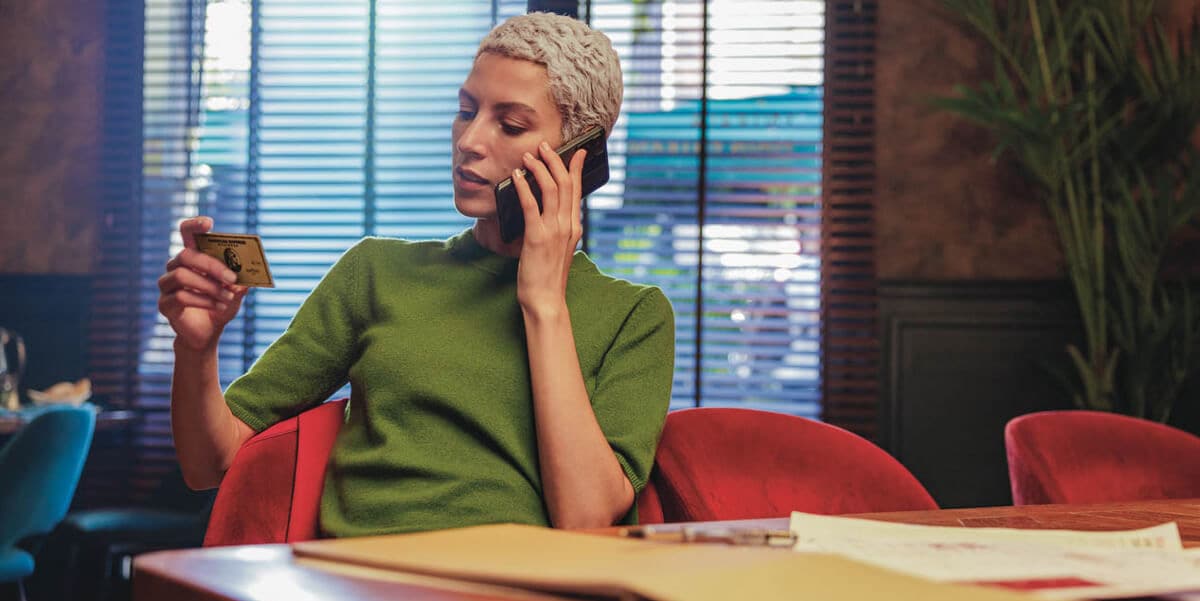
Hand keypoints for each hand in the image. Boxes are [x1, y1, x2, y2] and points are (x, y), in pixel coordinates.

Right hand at [157, 217, 247, 351]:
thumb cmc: (220, 306)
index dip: (194, 225)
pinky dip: (204, 300)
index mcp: (193, 258)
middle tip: (232, 279)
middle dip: (212, 266)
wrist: (208, 334)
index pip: (186, 233)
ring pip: (183, 276)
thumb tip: (246, 274)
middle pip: (186, 255)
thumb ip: (240, 282)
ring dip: (210, 286)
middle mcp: (176, 267)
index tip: (209, 223)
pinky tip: (218, 306)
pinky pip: (181, 296)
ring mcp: (167, 285)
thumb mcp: (236, 293)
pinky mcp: (165, 304)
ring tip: (228, 297)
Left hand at [513, 141, 585, 311]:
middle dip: (555, 161)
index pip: (578, 190)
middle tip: (545, 146)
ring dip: (539, 168)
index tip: (578, 151)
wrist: (546, 300)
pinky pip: (530, 204)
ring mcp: (554, 230)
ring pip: (551, 189)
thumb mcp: (557, 248)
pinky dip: (524, 186)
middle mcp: (568, 225)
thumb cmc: (548, 276)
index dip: (577, 168)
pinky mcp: (537, 237)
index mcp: (574, 227)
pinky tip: (517, 176)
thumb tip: (541, 208)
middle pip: (565, 184)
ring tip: (528, 156)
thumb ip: (555, 228)